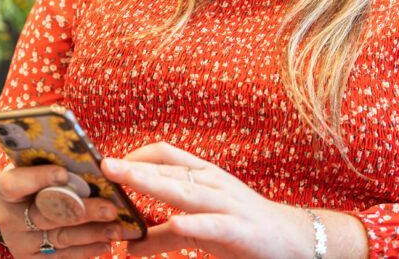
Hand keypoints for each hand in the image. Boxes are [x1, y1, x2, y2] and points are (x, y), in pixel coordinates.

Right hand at [0, 164, 138, 257]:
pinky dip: (87, 250)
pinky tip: (107, 242)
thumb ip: (51, 163)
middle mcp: (10, 219)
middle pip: (47, 215)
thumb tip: (86, 157)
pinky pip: (64, 256)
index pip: (16, 184)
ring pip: (61, 237)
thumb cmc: (33, 181)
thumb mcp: (33, 167)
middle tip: (110, 208)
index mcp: (6, 188)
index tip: (64, 173)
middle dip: (82, 211)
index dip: (39, 178)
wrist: (19, 214)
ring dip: (93, 233)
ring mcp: (22, 243)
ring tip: (118, 228)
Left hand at [101, 142, 367, 258]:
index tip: (109, 165)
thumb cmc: (243, 231)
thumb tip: (130, 244)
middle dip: (132, 165)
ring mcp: (226, 204)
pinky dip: (191, 223)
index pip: (165, 154)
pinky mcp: (239, 230)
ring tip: (122, 178)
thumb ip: (165, 234)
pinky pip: (211, 224)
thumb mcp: (202, 227)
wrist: (297, 241)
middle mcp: (212, 182)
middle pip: (167, 167)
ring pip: (182, 189)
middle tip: (101, 165)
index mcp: (204, 176)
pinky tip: (173, 223)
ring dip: (149, 181)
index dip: (136, 155)